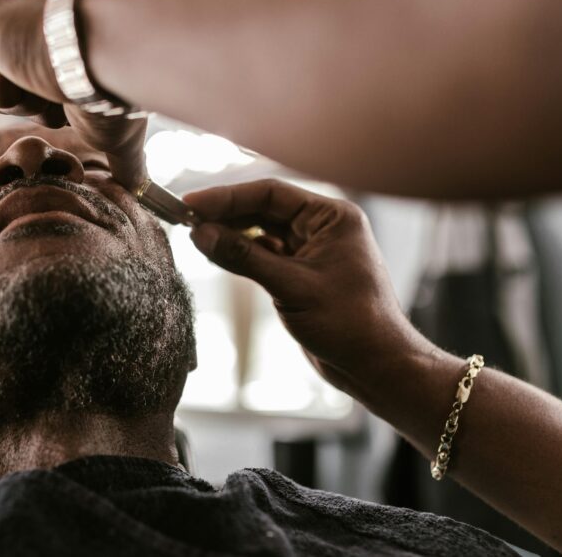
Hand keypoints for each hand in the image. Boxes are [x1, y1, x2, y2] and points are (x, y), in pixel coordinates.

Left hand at [0, 0, 147, 186]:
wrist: (102, 50)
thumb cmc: (119, 89)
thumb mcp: (121, 134)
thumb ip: (125, 162)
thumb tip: (139, 188)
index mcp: (80, 35)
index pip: (56, 84)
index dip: (66, 105)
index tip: (81, 103)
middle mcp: (48, 17)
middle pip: (27, 88)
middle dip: (46, 104)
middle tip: (66, 95)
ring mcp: (16, 14)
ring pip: (3, 86)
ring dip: (27, 99)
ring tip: (50, 77)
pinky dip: (1, 92)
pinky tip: (25, 69)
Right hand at [183, 179, 431, 391]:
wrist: (375, 367)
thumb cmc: (349, 324)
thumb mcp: (290, 286)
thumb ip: (244, 257)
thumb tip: (200, 232)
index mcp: (332, 217)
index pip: (272, 193)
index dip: (228, 196)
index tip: (192, 202)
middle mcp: (323, 228)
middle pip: (264, 209)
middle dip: (226, 214)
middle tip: (186, 218)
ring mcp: (312, 250)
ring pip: (262, 232)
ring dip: (231, 233)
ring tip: (195, 236)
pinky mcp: (302, 274)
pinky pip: (265, 255)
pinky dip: (241, 254)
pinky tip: (216, 254)